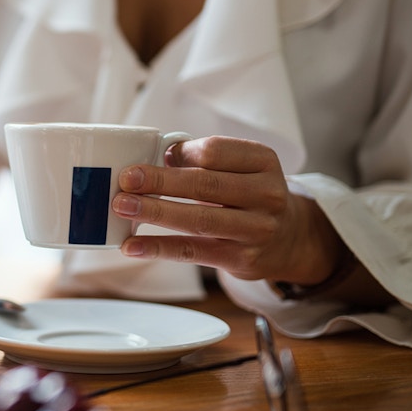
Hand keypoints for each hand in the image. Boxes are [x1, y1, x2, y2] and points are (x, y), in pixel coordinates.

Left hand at [110, 135, 343, 285]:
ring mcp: (256, 229)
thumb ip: (205, 162)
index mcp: (263, 162)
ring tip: (122, 206)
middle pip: (205, 185)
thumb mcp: (242, 170)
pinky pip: (193, 251)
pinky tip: (132, 245)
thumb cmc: (249, 196)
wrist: (289, 240)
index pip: (216, 151)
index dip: (182, 152)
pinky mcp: (241, 259)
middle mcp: (266, 195)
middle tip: (126, 179)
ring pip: (198, 219)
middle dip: (160, 182)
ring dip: (155, 212)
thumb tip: (152, 161)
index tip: (156, 156)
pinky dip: (158, 248)